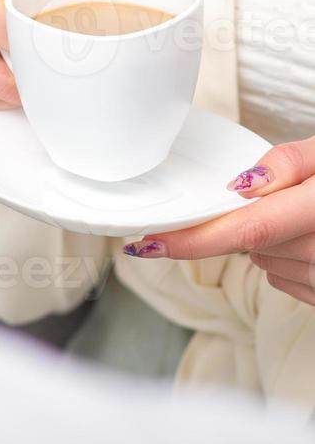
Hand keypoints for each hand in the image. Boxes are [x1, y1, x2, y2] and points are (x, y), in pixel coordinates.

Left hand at [122, 138, 314, 305]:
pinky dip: (291, 259)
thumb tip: (240, 188)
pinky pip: (288, 279)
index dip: (190, 239)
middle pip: (252, 242)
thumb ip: (290, 163)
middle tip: (296, 197)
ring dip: (275, 240)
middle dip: (257, 218)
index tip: (147, 242)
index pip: (244, 229)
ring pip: (266, 261)